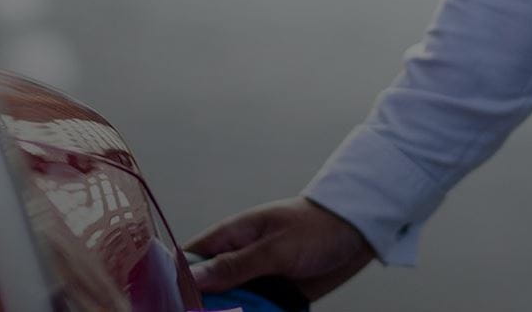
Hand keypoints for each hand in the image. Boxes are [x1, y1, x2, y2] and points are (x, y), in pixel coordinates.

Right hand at [185, 196, 375, 300]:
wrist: (358, 232)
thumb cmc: (317, 227)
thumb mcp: (275, 247)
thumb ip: (235, 265)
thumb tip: (193, 278)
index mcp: (230, 237)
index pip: (189, 260)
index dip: (177, 281)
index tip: (174, 303)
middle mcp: (238, 259)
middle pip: (207, 289)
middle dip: (206, 306)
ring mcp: (256, 278)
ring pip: (230, 304)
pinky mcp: (274, 294)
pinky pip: (255, 310)